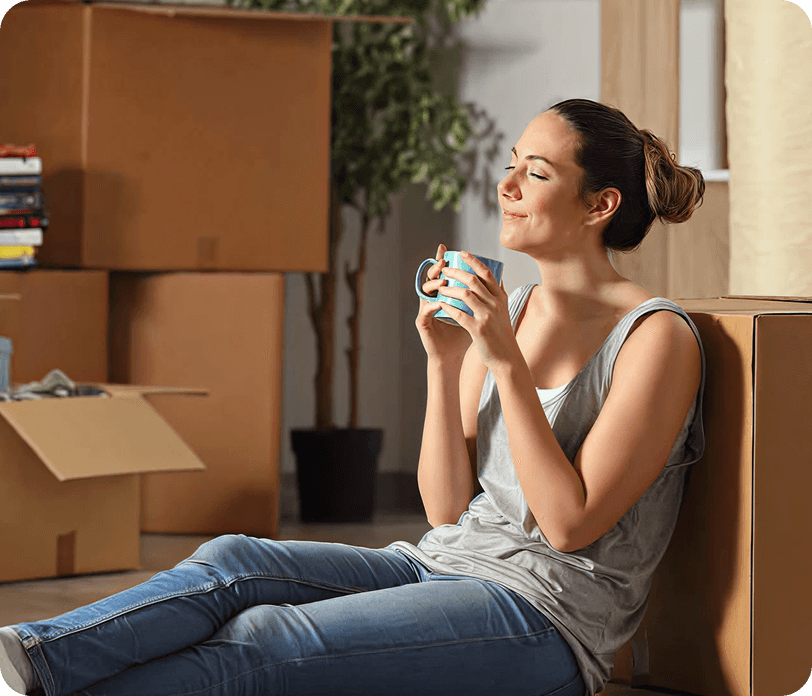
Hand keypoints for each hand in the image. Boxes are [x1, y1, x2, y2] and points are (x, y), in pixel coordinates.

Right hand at [415, 243, 472, 365]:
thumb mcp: (473, 311)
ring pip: (424, 292)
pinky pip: (425, 311)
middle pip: (430, 278)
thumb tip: (498, 280)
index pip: (441, 273)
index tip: (446, 248)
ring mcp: (425, 310)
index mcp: (442, 294)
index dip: (441, 260)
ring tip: (443, 282)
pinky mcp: (422, 323)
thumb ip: (481, 296)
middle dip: (437, 268)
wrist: (452, 355)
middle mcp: (431, 299)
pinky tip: (440, 303)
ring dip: (434, 285)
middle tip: (444, 262)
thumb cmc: (463, 333)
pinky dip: (433, 306)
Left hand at [435, 251, 520, 371]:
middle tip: (444, 270)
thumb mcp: (505, 310)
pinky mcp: (478, 329)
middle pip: (473, 280)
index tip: (461, 253)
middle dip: (455, 271)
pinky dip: (449, 307)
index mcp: (501, 297)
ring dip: (449, 288)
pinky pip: (459, 314)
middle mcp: (495, 304)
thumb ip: (500, 294)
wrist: (507, 356)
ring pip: (465, 294)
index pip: (486, 273)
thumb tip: (497, 277)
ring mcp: (487, 316)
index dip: (473, 261)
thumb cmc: (503, 333)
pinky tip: (441, 304)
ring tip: (440, 288)